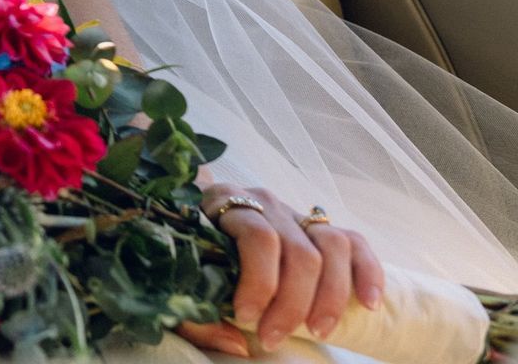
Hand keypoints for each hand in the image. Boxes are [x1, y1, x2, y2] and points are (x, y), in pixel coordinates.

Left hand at [177, 184, 385, 357]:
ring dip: (331, 295)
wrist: (198, 224)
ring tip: (319, 332)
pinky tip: (369, 304)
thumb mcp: (176, 283)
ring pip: (331, 245)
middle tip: (274, 338)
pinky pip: (355, 242)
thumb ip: (196, 315)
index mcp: (223, 203)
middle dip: (292, 303)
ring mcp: (295, 212)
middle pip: (297, 249)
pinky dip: (367, 272)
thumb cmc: (188, 258)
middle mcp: (264, 201)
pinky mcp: (320, 228)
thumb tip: (239, 344)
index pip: (258, 236)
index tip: (247, 318)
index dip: (259, 281)